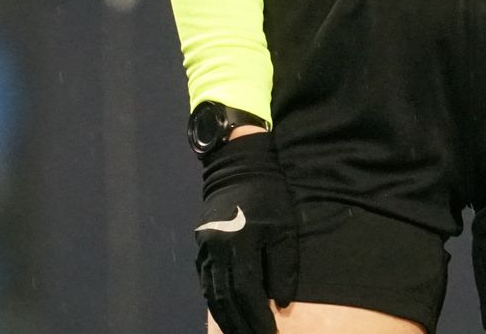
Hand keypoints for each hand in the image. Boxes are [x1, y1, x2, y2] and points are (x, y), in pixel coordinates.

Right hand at [196, 131, 298, 333]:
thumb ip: (284, 265)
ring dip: (226, 319)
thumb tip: (282, 303)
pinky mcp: (201, 248)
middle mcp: (216, 251)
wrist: (238, 168)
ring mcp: (205, 250)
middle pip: (225, 299)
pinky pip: (206, 284)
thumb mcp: (285, 227)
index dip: (257, 317)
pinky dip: (215, 304)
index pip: (247, 292)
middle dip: (240, 325)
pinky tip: (226, 316)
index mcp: (239, 244)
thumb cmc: (269, 196)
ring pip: (212, 295)